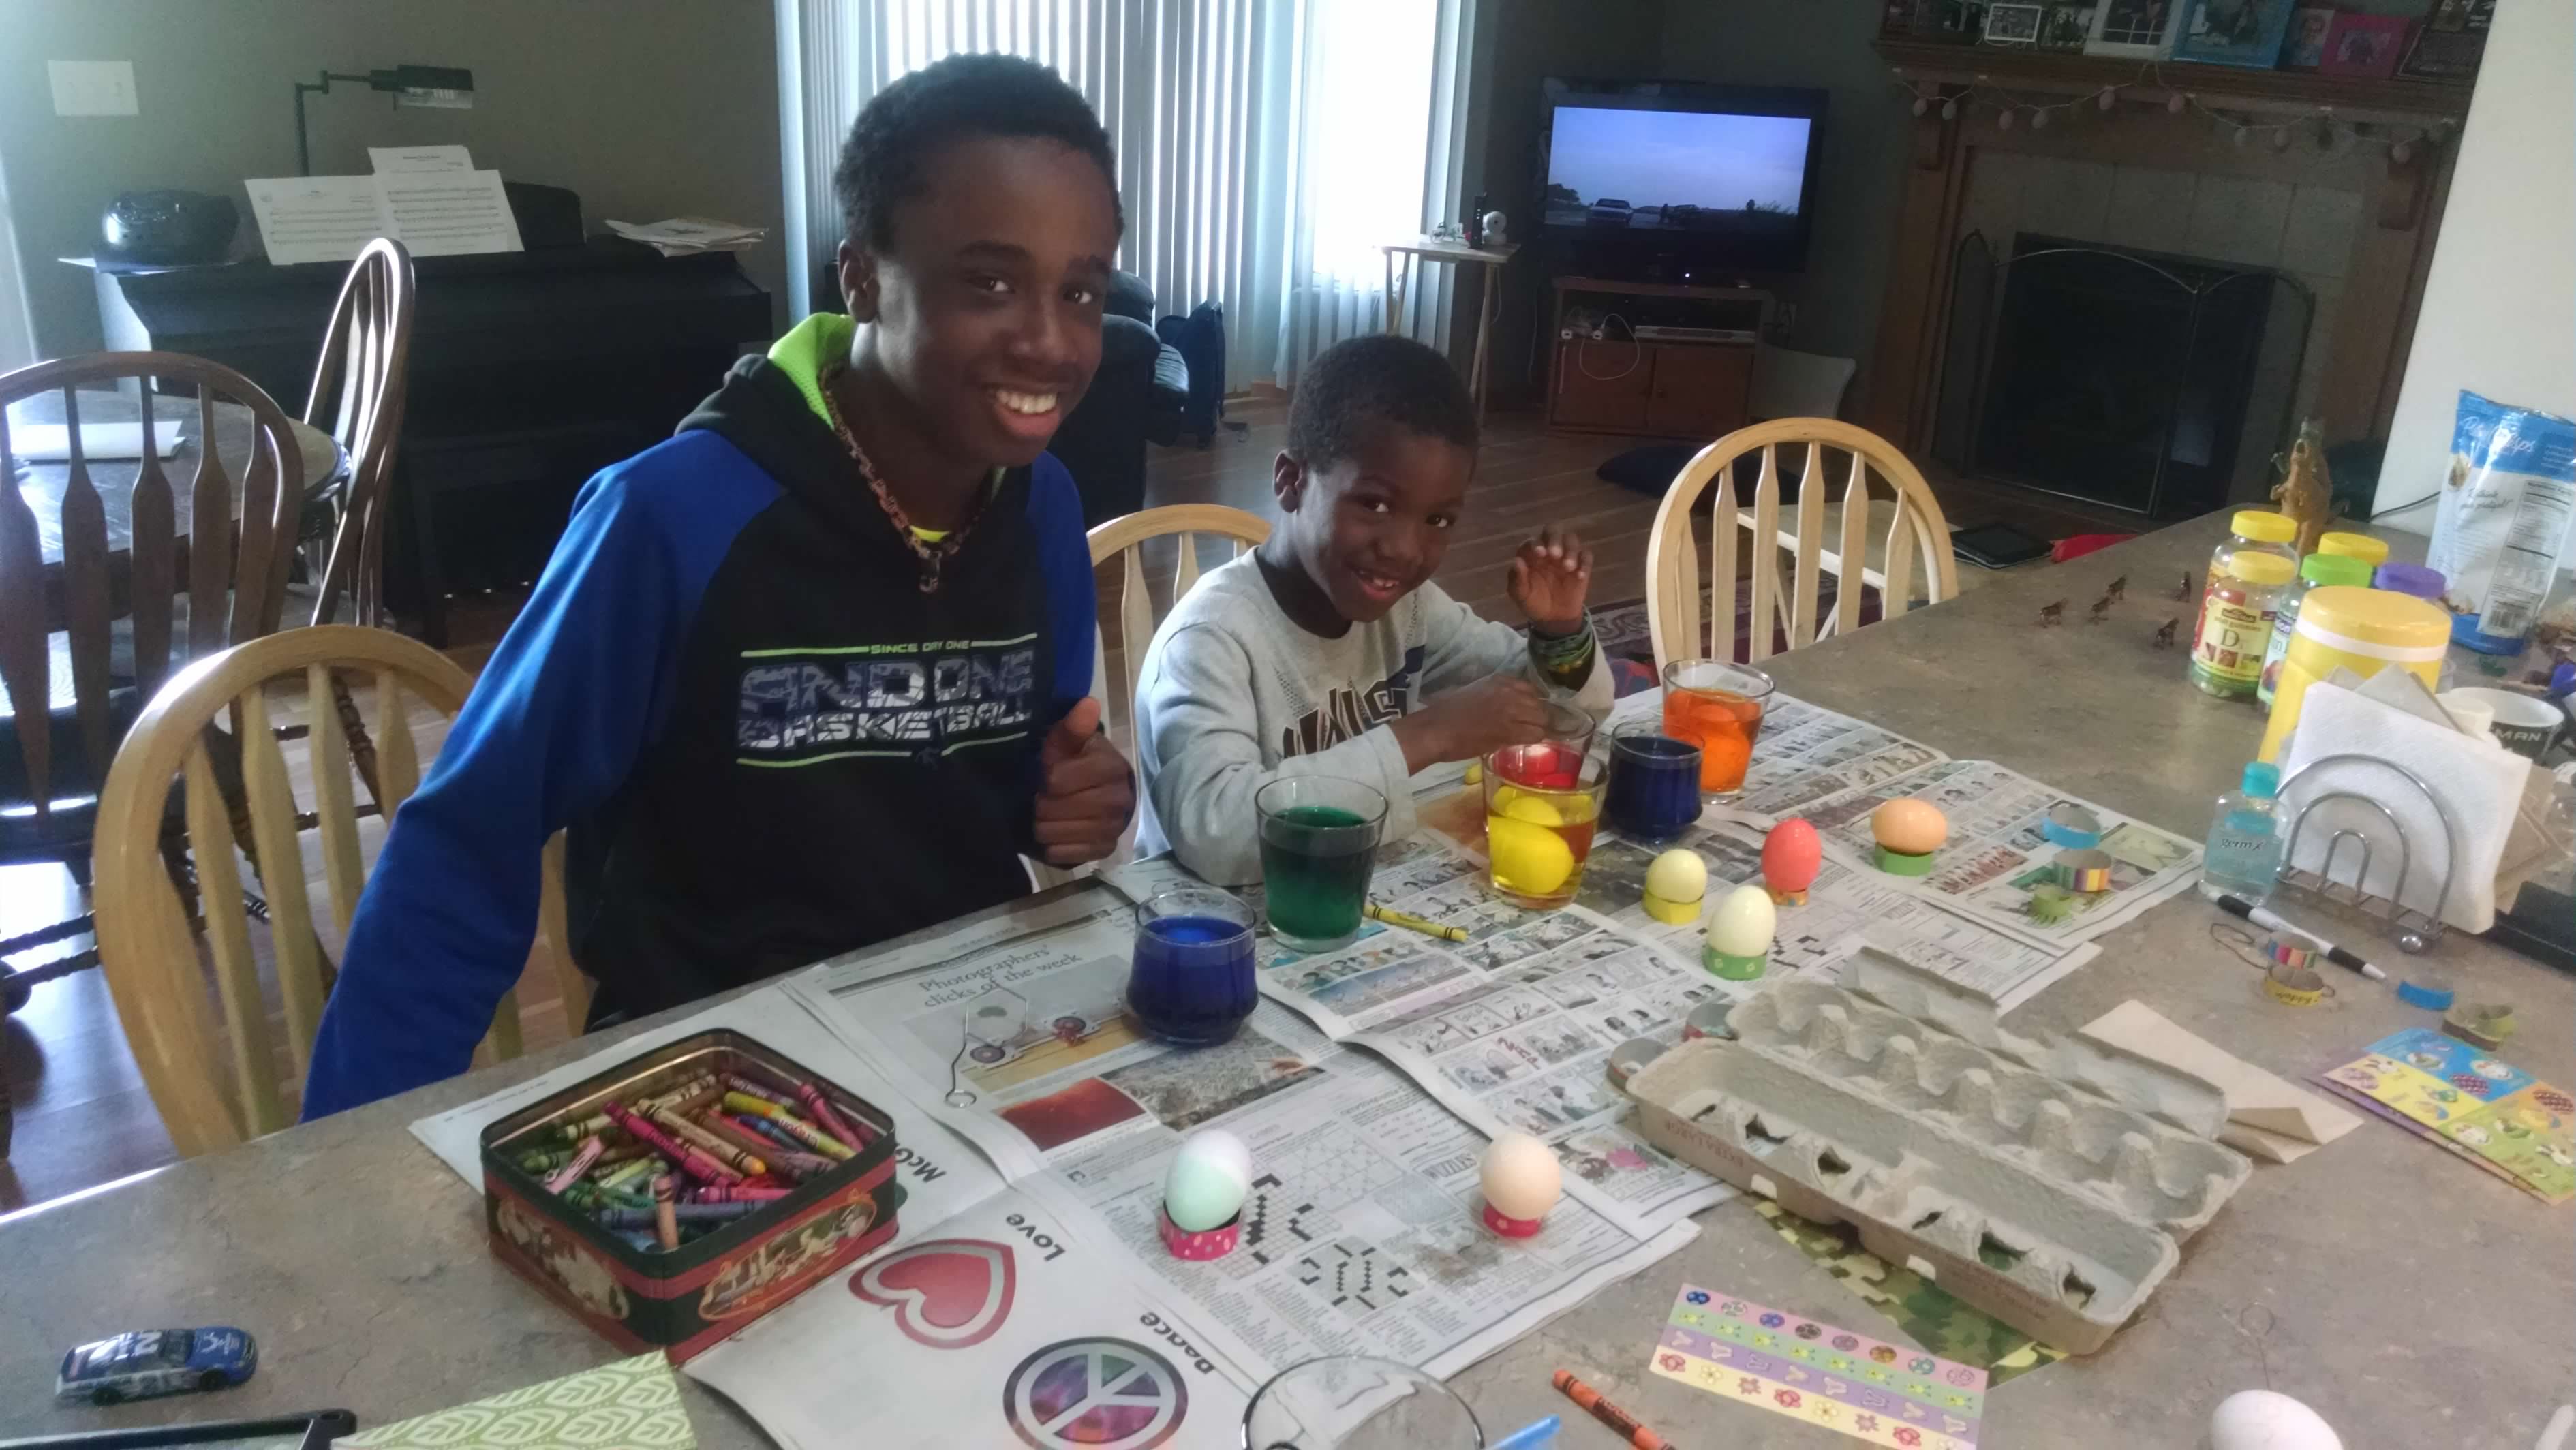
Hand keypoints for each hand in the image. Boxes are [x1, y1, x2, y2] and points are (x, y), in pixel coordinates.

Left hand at [1033, 698, 1135, 864]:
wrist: (1095, 790)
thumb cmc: (1076, 761)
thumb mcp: (1068, 740)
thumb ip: (1074, 726)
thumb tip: (1088, 704)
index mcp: (1110, 767)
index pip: (1057, 780)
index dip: (1044, 778)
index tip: (1045, 775)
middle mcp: (1119, 799)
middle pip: (1056, 809)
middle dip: (1041, 804)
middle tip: (1040, 798)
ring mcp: (1114, 827)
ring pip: (1059, 833)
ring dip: (1044, 826)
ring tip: (1045, 815)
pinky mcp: (1106, 848)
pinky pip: (1069, 854)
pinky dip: (1054, 846)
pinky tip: (1054, 833)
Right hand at [1390, 674, 1551, 771]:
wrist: (1435, 730)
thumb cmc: (1446, 713)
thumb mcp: (1473, 692)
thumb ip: (1494, 695)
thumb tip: (1508, 705)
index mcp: (1499, 680)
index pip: (1531, 689)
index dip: (1532, 703)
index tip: (1529, 713)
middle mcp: (1508, 692)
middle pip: (1539, 705)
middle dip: (1538, 717)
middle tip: (1531, 727)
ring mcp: (1510, 710)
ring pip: (1541, 720)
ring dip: (1538, 729)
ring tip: (1530, 737)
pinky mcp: (1509, 730)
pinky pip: (1535, 735)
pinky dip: (1534, 740)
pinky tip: (1526, 743)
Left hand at [1508, 524, 1593, 635]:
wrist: (1553, 618)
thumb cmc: (1533, 602)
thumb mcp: (1521, 595)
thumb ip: (1517, 579)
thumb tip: (1516, 561)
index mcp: (1531, 554)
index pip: (1533, 540)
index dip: (1537, 543)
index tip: (1540, 554)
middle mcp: (1548, 550)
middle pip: (1553, 530)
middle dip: (1555, 538)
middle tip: (1556, 554)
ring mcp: (1566, 556)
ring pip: (1571, 540)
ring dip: (1570, 550)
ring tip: (1567, 568)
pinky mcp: (1581, 565)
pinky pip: (1586, 556)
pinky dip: (1584, 562)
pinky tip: (1579, 576)